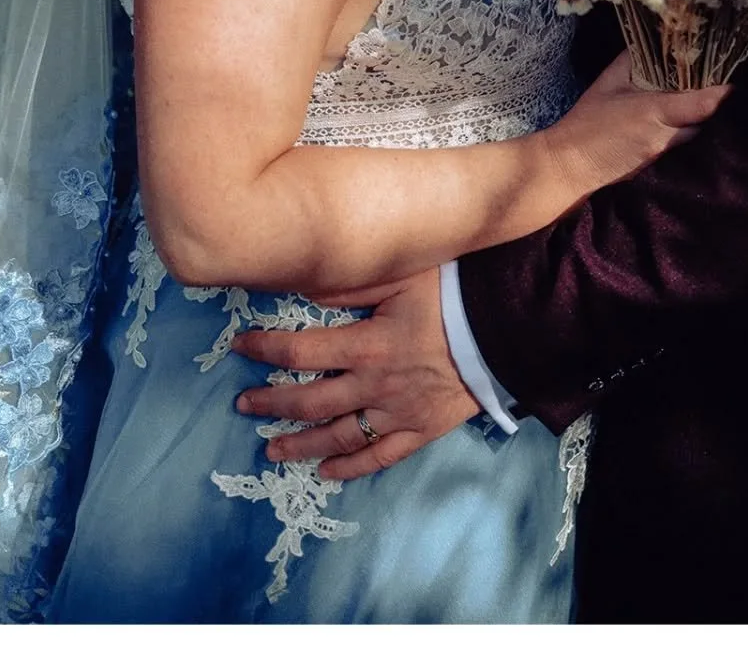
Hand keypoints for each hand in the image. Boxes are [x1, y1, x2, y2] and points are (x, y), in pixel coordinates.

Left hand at [232, 265, 478, 480]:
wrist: (507, 331)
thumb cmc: (454, 295)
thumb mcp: (403, 275)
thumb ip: (353, 281)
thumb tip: (304, 283)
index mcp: (367, 344)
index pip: (300, 350)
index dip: (265, 349)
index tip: (239, 347)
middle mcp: (376, 385)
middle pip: (310, 400)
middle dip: (271, 403)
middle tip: (243, 405)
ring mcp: (397, 413)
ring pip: (338, 437)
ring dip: (300, 443)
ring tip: (271, 449)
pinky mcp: (420, 431)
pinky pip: (379, 457)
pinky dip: (350, 467)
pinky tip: (326, 472)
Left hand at [552, 48, 730, 191]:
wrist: (568, 176)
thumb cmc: (602, 135)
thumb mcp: (652, 114)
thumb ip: (694, 102)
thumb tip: (736, 92)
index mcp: (639, 61)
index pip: (682, 46)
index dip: (711, 50)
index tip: (742, 54)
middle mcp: (647, 81)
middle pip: (691, 77)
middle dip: (716, 83)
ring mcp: (650, 110)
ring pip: (690, 105)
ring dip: (711, 110)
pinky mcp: (653, 137)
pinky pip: (684, 130)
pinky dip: (700, 131)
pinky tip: (725, 132)